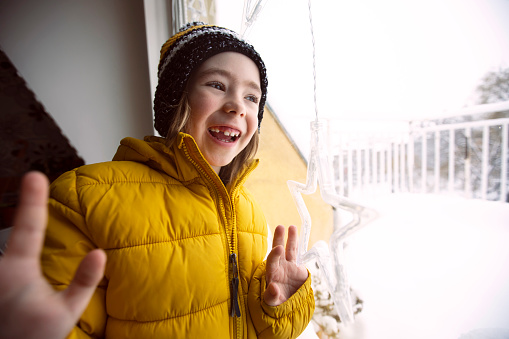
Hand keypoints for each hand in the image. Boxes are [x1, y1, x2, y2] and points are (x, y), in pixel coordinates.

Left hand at [0, 172, 105, 338]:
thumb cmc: (35, 336)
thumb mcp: (66, 313)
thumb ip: (84, 281)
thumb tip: (99, 253)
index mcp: (17, 272)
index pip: (29, 228)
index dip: (33, 200)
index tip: (35, 175)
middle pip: (15, 231)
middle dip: (27, 207)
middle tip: (35, 179)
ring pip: (7, 245)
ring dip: (22, 229)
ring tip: (35, 200)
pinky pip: (5, 256)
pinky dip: (15, 247)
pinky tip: (27, 261)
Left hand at [264, 225, 307, 305]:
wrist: (289, 307)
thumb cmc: (276, 305)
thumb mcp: (271, 304)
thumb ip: (270, 296)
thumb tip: (273, 287)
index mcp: (271, 275)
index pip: (271, 262)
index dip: (274, 255)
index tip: (279, 248)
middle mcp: (279, 268)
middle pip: (278, 251)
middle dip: (278, 239)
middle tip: (280, 227)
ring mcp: (289, 267)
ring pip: (289, 250)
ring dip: (290, 239)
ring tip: (292, 227)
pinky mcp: (298, 268)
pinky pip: (297, 254)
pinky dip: (297, 245)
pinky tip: (297, 234)